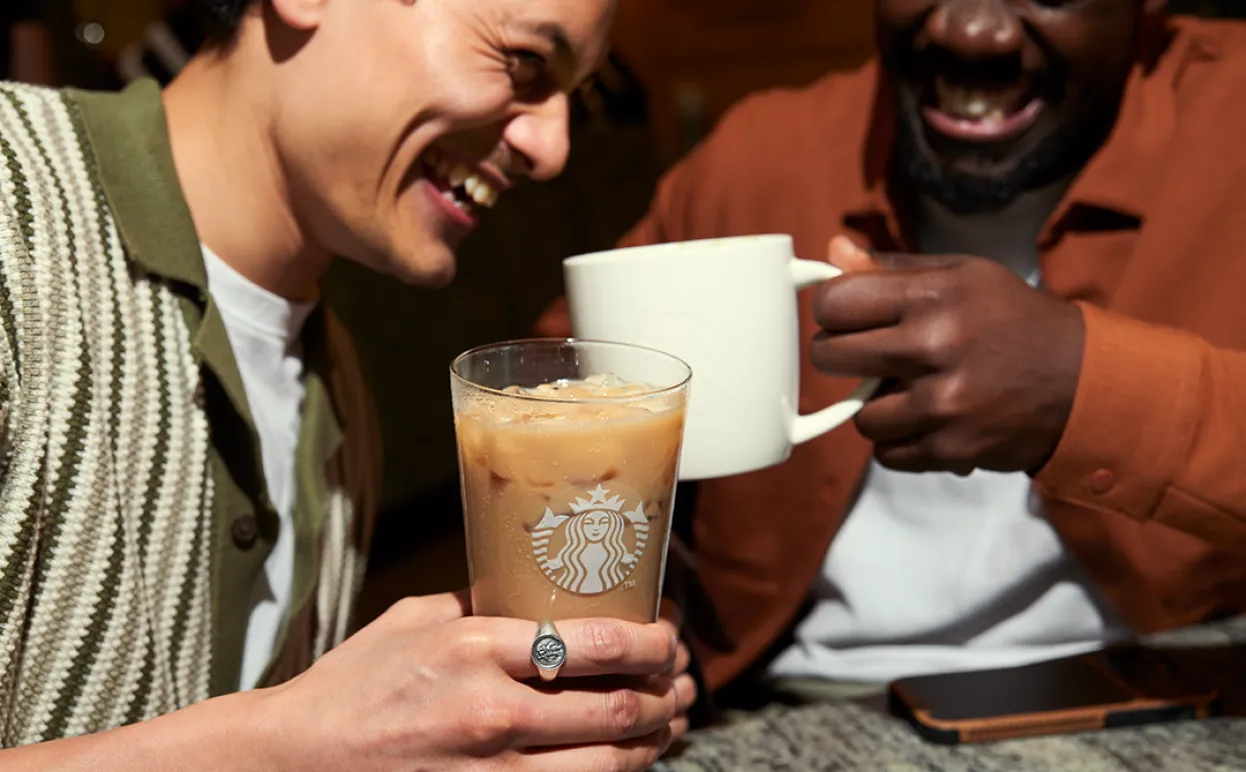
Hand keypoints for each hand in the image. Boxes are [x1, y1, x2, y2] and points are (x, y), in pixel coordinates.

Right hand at [258, 592, 693, 770]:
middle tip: (684, 676)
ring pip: (611, 763)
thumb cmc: (354, 683)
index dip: (652, 638)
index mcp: (477, 647)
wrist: (297, 760)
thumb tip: (540, 589)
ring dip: (656, 740)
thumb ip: (483, 603)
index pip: (594, 640)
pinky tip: (631, 760)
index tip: (668, 631)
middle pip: (618, 705)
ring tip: (673, 719)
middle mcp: (493, 712)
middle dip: (669, 690)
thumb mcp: (417, 618)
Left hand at [810, 237, 1083, 474]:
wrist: (1083, 381)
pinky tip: (927, 420)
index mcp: (934, 296)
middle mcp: (935, 347)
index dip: (832, 310)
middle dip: (841, 356)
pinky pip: (887, 453)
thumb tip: (831, 252)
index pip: (834, 302)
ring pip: (860, 415)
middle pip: (831, 358)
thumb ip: (891, 268)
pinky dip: (900, 441)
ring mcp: (943, 404)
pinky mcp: (952, 449)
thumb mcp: (961, 276)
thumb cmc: (1011, 319)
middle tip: (867, 355)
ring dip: (876, 406)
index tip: (845, 316)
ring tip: (908, 391)